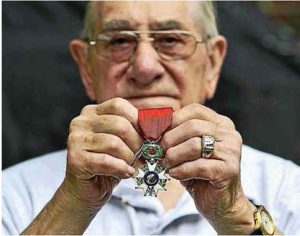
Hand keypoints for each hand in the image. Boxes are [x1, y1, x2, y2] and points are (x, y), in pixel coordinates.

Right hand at [64, 98, 142, 209]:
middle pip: (119, 124)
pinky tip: (126, 173)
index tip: (149, 136)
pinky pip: (107, 161)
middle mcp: (81, 122)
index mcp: (92, 112)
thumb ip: (134, 130)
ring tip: (131, 165)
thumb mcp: (122, 142)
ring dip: (129, 158)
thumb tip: (157, 127)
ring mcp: (75, 140)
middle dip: (137, 143)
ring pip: (114, 143)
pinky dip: (121, 169)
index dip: (138, 120)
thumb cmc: (108, 164)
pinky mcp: (75, 159)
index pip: (119, 105)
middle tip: (142, 155)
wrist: (86, 191)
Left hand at [161, 104, 254, 233]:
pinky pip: (198, 166)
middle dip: (170, 139)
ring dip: (173, 156)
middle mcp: (229, 134)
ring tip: (167, 165)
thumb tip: (152, 127)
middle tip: (159, 152)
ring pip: (194, 145)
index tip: (158, 133)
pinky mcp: (229, 170)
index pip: (194, 110)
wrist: (221, 202)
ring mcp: (232, 151)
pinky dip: (180, 170)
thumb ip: (176, 136)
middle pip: (192, 126)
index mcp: (221, 124)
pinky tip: (175, 174)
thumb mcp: (187, 150)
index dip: (172, 120)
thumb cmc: (200, 173)